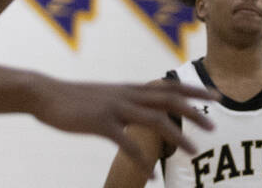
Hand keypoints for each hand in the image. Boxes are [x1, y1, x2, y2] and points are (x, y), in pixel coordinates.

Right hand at [32, 77, 217, 165]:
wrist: (46, 94)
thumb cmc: (76, 99)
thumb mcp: (107, 95)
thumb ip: (127, 102)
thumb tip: (144, 111)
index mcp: (130, 89)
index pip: (169, 86)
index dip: (194, 90)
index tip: (216, 95)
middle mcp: (127, 95)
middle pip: (168, 99)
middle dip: (194, 111)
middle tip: (213, 126)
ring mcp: (115, 108)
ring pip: (154, 119)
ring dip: (176, 136)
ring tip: (192, 151)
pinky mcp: (100, 123)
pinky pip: (126, 143)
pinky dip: (142, 159)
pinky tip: (152, 175)